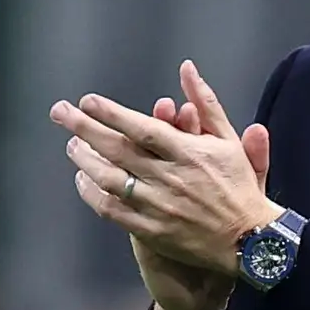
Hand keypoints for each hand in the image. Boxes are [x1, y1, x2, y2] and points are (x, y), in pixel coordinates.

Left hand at [60, 61, 281, 309]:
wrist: (249, 241)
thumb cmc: (238, 185)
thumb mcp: (228, 140)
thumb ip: (205, 103)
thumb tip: (187, 68)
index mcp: (189, 153)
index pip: (142, 129)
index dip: (112, 114)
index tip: (87, 101)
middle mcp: (170, 179)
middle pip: (118, 151)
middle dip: (84, 128)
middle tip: (61, 113)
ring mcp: (158, 207)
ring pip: (110, 180)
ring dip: (85, 161)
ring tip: (72, 145)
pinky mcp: (152, 232)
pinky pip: (112, 211)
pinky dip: (93, 195)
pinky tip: (83, 180)